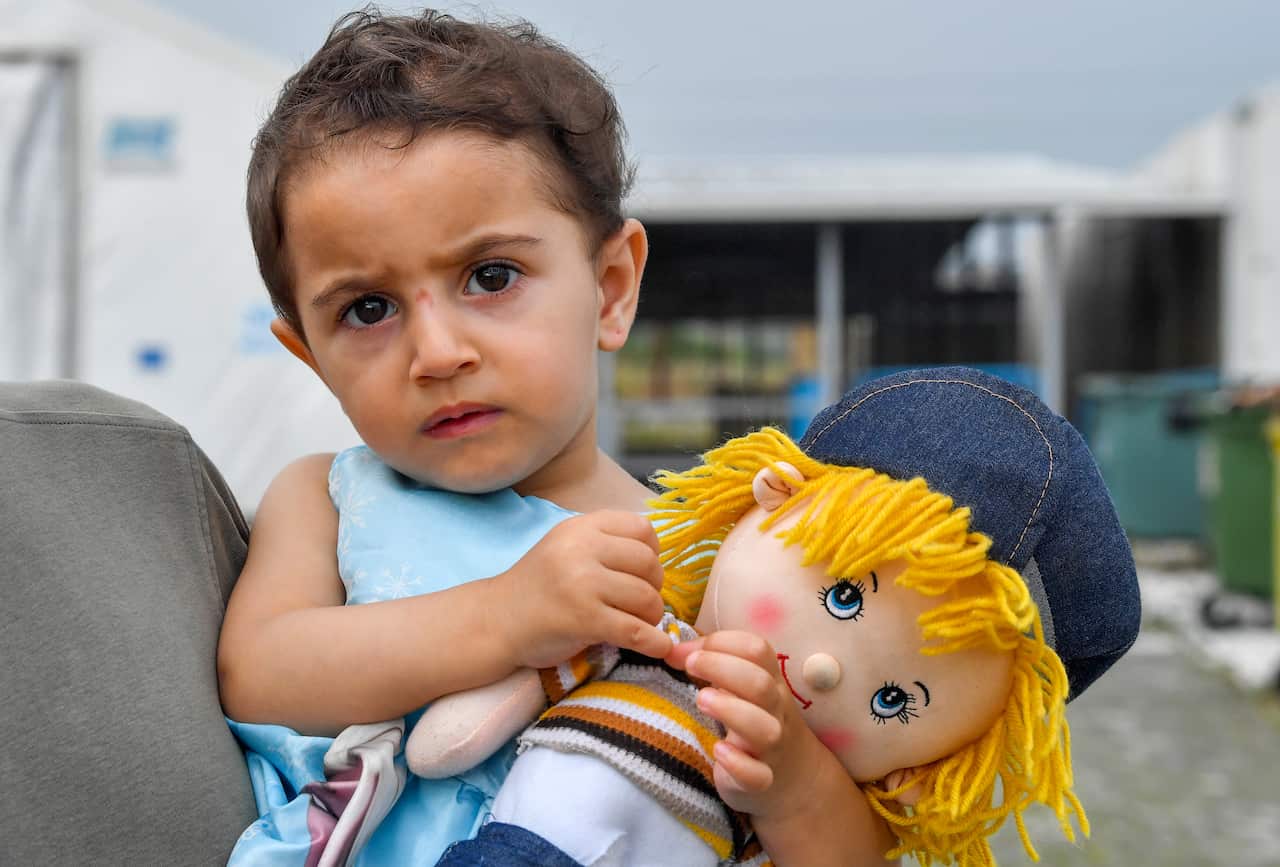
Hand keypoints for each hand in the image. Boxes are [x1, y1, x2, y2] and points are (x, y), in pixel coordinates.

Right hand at [490, 510, 668, 668]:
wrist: (496, 621)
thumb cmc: (538, 586)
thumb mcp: (567, 547)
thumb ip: (605, 543)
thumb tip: (657, 558)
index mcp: (581, 528)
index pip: (642, 528)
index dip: (653, 552)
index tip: (643, 572)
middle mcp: (581, 550)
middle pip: (649, 563)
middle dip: (654, 586)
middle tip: (641, 602)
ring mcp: (582, 584)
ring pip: (647, 598)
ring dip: (652, 616)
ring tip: (640, 623)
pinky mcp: (584, 620)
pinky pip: (636, 631)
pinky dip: (655, 643)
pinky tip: (658, 647)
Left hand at [667, 630, 831, 820]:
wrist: (794, 777)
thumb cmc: (754, 718)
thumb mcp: (739, 687)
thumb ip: (709, 663)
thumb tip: (672, 649)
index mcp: (770, 680)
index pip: (757, 650)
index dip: (724, 643)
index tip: (691, 652)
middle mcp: (775, 710)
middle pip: (760, 683)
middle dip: (722, 668)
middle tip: (690, 667)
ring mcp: (771, 747)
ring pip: (764, 729)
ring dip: (730, 711)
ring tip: (701, 700)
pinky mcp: (761, 780)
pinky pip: (757, 776)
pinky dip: (738, 764)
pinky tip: (718, 751)